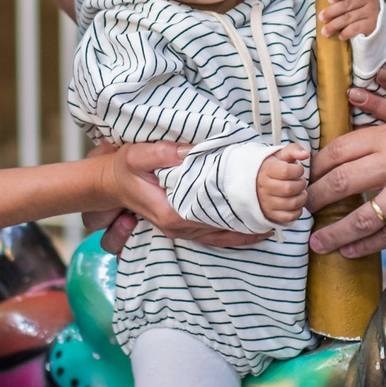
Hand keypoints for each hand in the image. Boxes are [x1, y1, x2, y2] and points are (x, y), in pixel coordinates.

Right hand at [87, 140, 266, 249]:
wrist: (109, 183)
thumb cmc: (124, 169)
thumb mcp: (137, 155)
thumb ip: (162, 153)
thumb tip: (190, 151)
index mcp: (172, 212)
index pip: (213, 219)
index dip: (238, 217)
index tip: (261, 211)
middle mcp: (179, 226)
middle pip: (220, 231)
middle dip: (248, 226)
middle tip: (277, 217)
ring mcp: (180, 229)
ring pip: (218, 235)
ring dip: (243, 231)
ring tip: (271, 222)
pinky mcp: (181, 226)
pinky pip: (212, 234)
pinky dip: (231, 232)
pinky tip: (250, 227)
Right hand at [255, 145, 309, 225]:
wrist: (254, 181)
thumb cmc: (272, 166)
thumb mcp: (280, 154)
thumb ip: (293, 150)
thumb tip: (306, 154)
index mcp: (266, 170)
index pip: (286, 171)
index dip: (298, 170)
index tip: (298, 170)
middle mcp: (263, 187)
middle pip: (289, 189)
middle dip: (301, 184)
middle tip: (300, 181)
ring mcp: (266, 202)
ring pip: (291, 204)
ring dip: (302, 198)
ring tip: (299, 192)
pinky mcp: (270, 214)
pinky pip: (289, 217)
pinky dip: (298, 211)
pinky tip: (296, 202)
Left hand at [306, 111, 385, 258]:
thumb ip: (372, 137)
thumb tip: (332, 158)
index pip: (338, 151)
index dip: (315, 167)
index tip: (304, 179)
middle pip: (341, 182)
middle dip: (315, 199)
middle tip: (301, 209)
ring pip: (363, 217)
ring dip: (336, 232)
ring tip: (317, 242)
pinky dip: (366, 245)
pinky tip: (349, 250)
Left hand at [319, 0, 378, 41]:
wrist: (375, 20)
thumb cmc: (356, 8)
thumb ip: (336, 0)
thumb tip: (316, 6)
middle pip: (347, 4)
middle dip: (332, 12)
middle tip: (321, 18)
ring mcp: (372, 11)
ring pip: (349, 17)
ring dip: (335, 25)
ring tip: (325, 31)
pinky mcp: (372, 24)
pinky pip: (356, 28)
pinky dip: (346, 32)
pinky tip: (340, 36)